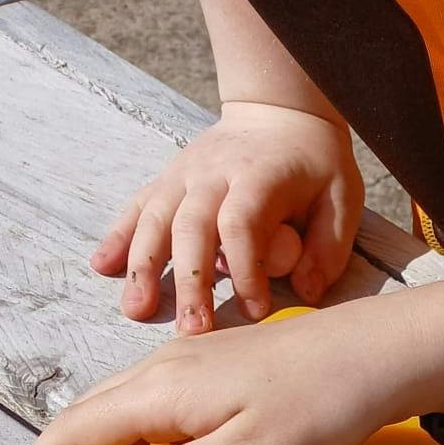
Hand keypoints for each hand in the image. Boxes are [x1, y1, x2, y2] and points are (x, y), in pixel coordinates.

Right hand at [0, 274, 443, 444]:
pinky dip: (135, 428)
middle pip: (96, 414)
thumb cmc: (320, 408)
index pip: (82, 428)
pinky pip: (155, 398)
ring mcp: (194, 362)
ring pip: (124, 404)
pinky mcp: (221, 365)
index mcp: (163, 393)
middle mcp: (167, 369)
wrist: (378, 354)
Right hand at [90, 102, 363, 331]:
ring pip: (156, 218)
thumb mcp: (341, 200)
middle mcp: (213, 172)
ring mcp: (184, 174)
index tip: (255, 312)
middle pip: (192, 227)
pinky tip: (102, 267)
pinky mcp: (168, 180)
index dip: (245, 270)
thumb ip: (326, 247)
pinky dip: (118, 237)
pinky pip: (137, 207)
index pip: (242, 223)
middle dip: (189, 282)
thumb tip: (306, 292)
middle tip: (192, 331)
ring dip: (142, 266)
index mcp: (258, 176)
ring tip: (135, 311)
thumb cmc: (315, 167)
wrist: (278, 113)